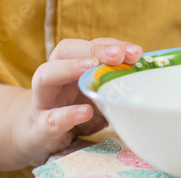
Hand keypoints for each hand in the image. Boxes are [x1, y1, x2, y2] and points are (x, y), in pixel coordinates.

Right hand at [10, 38, 142, 165]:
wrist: (34, 135)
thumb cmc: (70, 107)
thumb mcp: (94, 94)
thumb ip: (113, 84)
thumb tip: (146, 79)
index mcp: (71, 64)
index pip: (91, 45)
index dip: (113, 45)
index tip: (136, 52)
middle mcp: (54, 76)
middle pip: (66, 50)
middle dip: (93, 49)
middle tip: (117, 54)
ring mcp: (42, 100)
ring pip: (46, 76)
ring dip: (69, 68)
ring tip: (92, 67)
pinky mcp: (38, 127)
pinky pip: (49, 118)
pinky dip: (66, 115)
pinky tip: (85, 112)